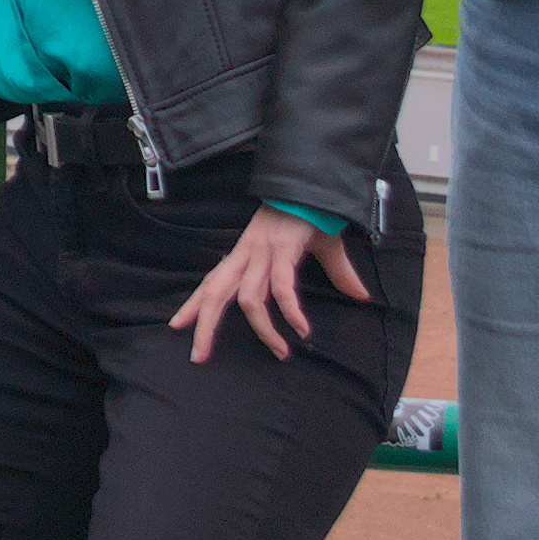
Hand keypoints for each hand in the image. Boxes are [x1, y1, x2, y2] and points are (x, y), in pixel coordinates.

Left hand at [170, 205, 371, 365]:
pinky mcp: (284, 249)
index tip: (177, 325)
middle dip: (204, 324)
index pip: (212, 281)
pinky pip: (282, 287)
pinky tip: (301, 329)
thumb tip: (361, 296)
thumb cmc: (315, 213)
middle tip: (198, 356)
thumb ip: (337, 274)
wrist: (320, 183)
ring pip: (248, 297)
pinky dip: (290, 311)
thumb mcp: (319, 248)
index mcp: (245, 253)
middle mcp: (248, 253)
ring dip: (262, 329)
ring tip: (280, 353)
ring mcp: (264, 251)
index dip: (194, 303)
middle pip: (216, 292)